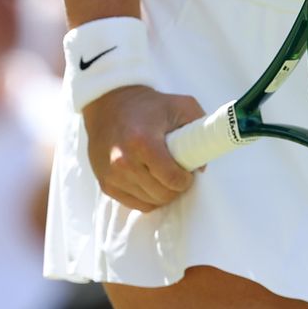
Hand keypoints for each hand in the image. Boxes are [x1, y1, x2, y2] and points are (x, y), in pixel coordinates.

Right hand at [82, 85, 205, 211]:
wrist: (109, 104)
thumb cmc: (148, 106)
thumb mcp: (181, 105)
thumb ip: (199, 129)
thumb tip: (201, 166)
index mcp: (142, 142)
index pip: (172, 179)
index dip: (186, 180)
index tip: (189, 173)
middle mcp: (123, 162)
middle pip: (161, 194)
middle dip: (176, 188)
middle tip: (179, 175)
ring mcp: (112, 175)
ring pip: (149, 202)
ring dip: (162, 194)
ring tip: (165, 177)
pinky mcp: (105, 183)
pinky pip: (134, 204)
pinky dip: (147, 198)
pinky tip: (151, 183)